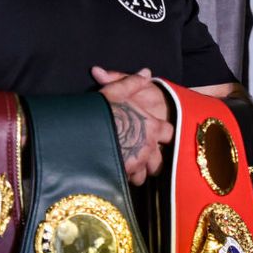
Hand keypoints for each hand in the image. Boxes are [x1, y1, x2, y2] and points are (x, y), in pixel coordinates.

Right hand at [91, 66, 173, 184]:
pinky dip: (125, 178)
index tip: (152, 132)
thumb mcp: (115, 91)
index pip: (169, 133)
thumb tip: (145, 71)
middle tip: (138, 155)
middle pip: (159, 161)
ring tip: (127, 165)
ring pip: (145, 175)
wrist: (82, 134)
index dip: (161, 132)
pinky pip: (130, 181)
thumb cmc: (102, 111)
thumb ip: (131, 82)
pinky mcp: (124, 175)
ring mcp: (137, 164)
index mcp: (152, 126)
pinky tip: (116, 171)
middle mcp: (149, 147)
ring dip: (138, 172)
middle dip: (151, 160)